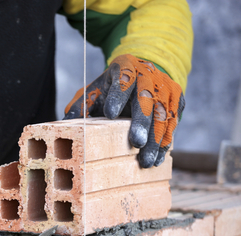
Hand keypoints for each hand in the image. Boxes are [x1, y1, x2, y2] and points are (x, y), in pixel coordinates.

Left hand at [64, 54, 184, 167]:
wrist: (146, 69)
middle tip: (137, 143)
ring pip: (163, 115)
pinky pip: (173, 124)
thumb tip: (62, 125)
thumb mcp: (96, 89)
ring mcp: (167, 88)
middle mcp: (150, 76)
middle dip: (142, 122)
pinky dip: (165, 143)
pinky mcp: (178, 101)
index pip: (122, 81)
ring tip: (146, 161)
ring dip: (156, 140)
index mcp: (126, 68)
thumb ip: (81, 105)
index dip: (116, 97)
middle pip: (147, 100)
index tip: (109, 114)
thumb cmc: (113, 86)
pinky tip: (157, 159)